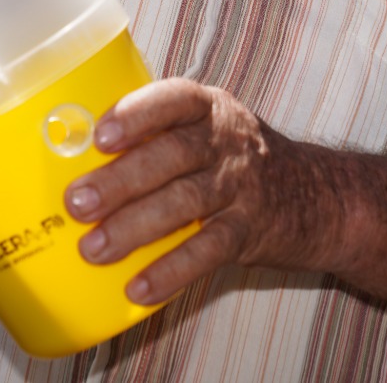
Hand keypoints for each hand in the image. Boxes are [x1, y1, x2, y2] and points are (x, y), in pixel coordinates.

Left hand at [62, 79, 334, 304]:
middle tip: (77, 202)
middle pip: (171, 156)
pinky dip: (172, 271)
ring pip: (185, 203)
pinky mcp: (249, 231)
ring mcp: (241, 187)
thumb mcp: (206, 130)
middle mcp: (227, 142)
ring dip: (135, 227)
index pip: (174, 99)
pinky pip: (208, 251)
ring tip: (94, 249)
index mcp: (208, 109)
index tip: (100, 134)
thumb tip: (69, 156)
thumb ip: (155, 136)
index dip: (137, 114)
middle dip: (121, 180)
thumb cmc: (233, 159)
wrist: (317, 196)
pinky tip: (138, 288)